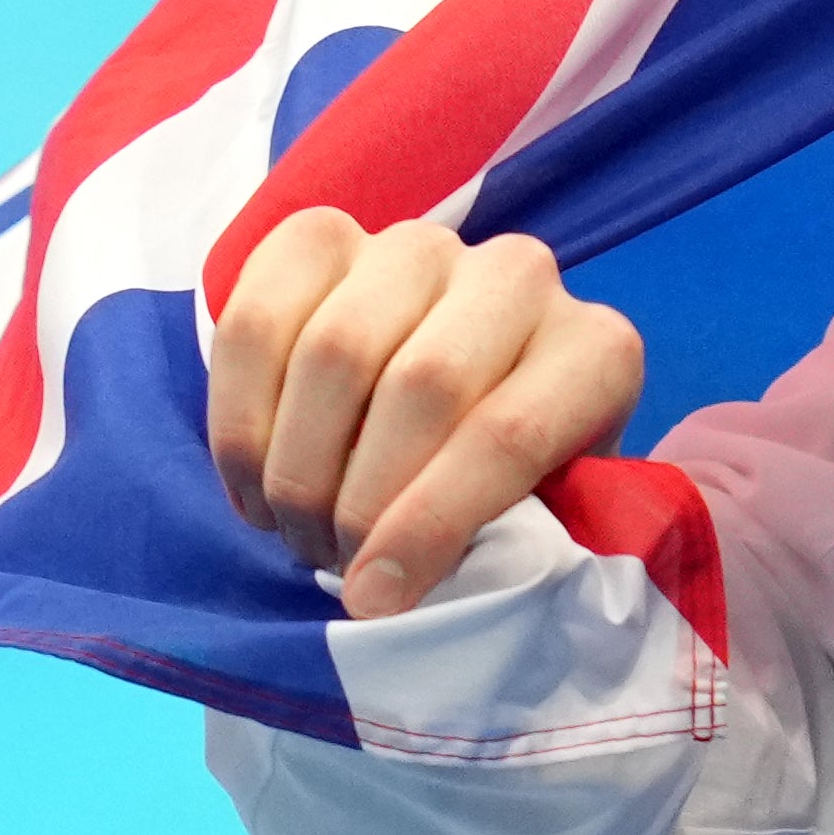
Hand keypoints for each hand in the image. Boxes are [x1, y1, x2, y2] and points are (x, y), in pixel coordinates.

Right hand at [206, 212, 648, 619]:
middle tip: (332, 564)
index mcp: (595, 351)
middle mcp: (518, 275)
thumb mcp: (535, 516)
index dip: (430, 524)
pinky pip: (256, 321)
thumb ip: (513, 544)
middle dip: (359, 500)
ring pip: (333, 352)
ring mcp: (420, 246)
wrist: (452, 395)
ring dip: (294, 467)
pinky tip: (251, 486)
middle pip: (420, 386)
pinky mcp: (324, 236)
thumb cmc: (502, 481)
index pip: (510, 432)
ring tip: (295, 532)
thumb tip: (431, 593)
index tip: (375, 597)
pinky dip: (237, 420)